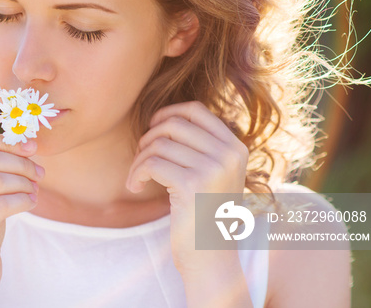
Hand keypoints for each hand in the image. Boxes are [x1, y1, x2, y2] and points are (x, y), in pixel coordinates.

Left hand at [126, 101, 248, 275]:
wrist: (211, 258)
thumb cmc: (204, 215)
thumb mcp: (213, 174)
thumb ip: (201, 146)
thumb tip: (164, 116)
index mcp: (236, 148)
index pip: (196, 110)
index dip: (168, 113)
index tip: (152, 129)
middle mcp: (229, 155)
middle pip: (173, 124)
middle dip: (149, 138)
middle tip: (141, 158)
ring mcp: (213, 169)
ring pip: (159, 144)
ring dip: (139, 159)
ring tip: (137, 177)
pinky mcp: (192, 185)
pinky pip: (151, 163)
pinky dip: (136, 173)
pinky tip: (134, 187)